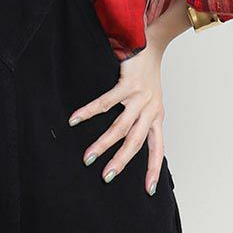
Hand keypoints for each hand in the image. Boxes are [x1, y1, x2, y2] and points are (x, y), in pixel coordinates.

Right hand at [67, 0, 190, 192]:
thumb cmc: (146, 73)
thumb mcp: (150, 99)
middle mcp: (151, 109)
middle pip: (136, 142)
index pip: (158, 148)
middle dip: (121, 162)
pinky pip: (106, 102)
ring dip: (103, 144)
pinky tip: (75, 120)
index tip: (148, 190)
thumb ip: (141, 118)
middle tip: (106, 176)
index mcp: (157, 116)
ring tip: (88, 157)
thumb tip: (125, 140)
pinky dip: (89, 112)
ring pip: (120, 127)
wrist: (152, 42)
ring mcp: (140, 97)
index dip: (154, 169)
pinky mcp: (129, 83)